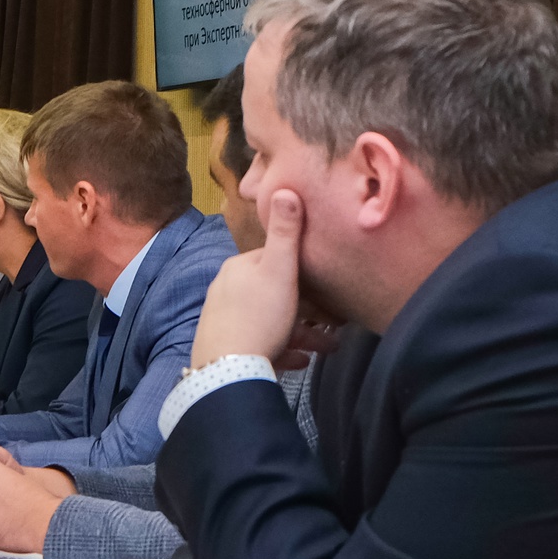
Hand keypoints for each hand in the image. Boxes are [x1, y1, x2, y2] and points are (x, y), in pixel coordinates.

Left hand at [191, 189, 340, 369]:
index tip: (326, 289)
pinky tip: (301, 361)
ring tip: (327, 349)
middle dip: (307, 310)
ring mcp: (222, 321)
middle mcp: (225, 291)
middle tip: (334, 326)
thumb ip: (286, 233)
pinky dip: (282, 351)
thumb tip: (283, 188)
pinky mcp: (224, 349)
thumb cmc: (260, 315)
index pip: (273, 262)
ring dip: (301, 334)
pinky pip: (260, 344)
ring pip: (271, 322)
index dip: (302, 274)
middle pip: (275, 295)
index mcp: (237, 268)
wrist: (229, 370)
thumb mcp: (279, 270)